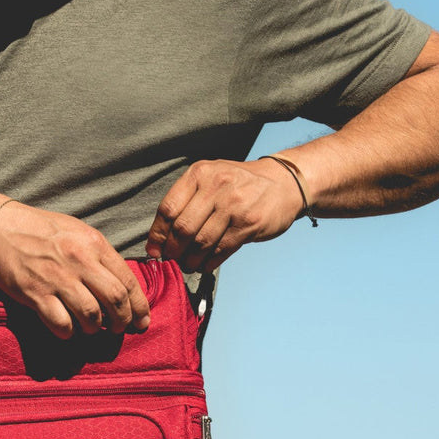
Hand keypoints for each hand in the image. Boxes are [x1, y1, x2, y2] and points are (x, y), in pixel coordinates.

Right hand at [0, 201, 151, 339]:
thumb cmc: (39, 230)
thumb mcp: (77, 231)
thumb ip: (99, 255)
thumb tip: (120, 285)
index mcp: (94, 244)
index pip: (127, 281)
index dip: (139, 306)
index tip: (142, 321)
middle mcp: (79, 261)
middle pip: (115, 301)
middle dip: (122, 321)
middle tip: (118, 329)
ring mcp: (57, 279)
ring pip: (91, 316)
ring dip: (95, 329)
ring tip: (92, 328)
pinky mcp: (36, 294)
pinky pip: (62, 324)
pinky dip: (68, 333)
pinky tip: (67, 329)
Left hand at [146, 158, 303, 271]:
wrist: (283, 183)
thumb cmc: (239, 185)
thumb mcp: (211, 179)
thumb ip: (187, 201)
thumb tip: (160, 239)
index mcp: (199, 174)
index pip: (168, 208)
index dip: (157, 235)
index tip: (154, 250)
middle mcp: (216, 186)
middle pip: (183, 228)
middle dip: (173, 251)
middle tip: (172, 260)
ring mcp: (233, 205)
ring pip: (201, 242)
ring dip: (190, 260)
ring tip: (188, 265)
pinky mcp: (249, 224)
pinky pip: (221, 250)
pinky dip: (209, 263)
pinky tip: (205, 265)